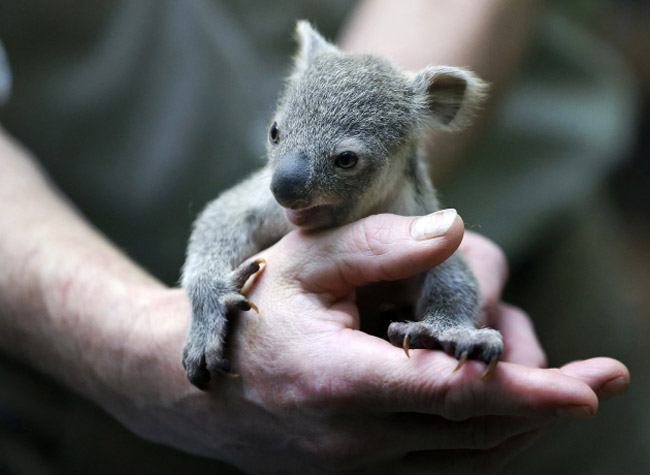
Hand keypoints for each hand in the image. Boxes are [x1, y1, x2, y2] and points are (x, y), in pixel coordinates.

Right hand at [117, 211, 628, 473]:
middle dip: (542, 403)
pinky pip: (439, 462)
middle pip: (477, 432)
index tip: (594, 386)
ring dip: (515, 422)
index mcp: (343, 382)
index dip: (532, 391)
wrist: (193, 389)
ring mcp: (358, 464)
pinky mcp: (357, 470)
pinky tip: (492, 406)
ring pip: (464, 455)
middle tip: (587, 373)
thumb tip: (456, 230)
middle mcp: (356, 439)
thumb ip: (381, 246)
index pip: (456, 393)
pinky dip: (479, 435)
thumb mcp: (307, 261)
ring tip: (541, 381)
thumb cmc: (252, 312)